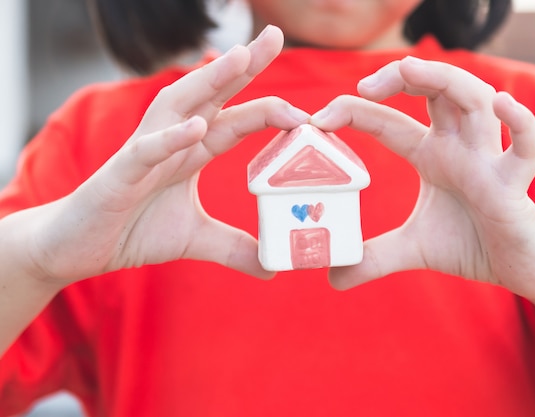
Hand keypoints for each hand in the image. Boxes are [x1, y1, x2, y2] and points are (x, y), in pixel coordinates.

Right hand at [28, 25, 308, 283]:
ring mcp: (146, 153)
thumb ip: (234, 247)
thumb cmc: (133, 230)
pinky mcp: (120, 175)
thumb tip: (271, 268)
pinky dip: (170, 138)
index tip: (306, 108)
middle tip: (274, 35)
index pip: (236, 119)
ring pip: (179, 106)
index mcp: (193, 151)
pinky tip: (197, 127)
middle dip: (243, 66)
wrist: (79, 248)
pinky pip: (146, 151)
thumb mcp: (196, 239)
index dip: (269, 108)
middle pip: (212, 95)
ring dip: (209, 81)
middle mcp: (173, 141)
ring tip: (241, 58)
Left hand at [311, 57, 534, 301]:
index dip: (354, 112)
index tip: (318, 118)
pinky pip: (526, 146)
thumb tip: (332, 278)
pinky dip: (520, 123)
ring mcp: (489, 160)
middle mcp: (459, 147)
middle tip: (363, 85)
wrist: (524, 267)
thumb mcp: (413, 249)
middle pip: (435, 90)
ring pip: (476, 101)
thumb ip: (374, 258)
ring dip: (446, 80)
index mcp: (432, 155)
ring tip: (412, 69)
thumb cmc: (473, 243)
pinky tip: (503, 104)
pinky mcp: (517, 185)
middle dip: (401, 76)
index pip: (389, 122)